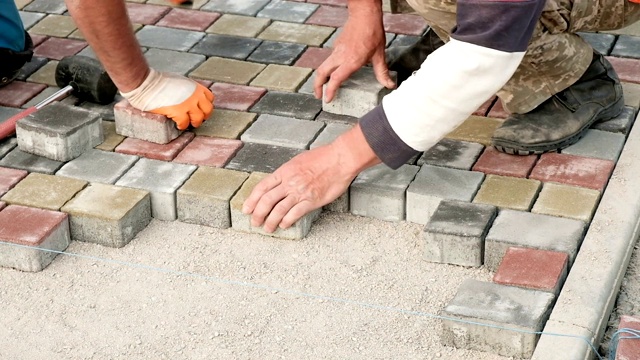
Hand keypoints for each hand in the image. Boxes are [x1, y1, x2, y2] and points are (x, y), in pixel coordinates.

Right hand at [121, 69, 213, 129]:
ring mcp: (188, 104)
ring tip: (188, 124)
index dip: (205, 105)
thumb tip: (187, 96)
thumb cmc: (158, 81)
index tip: (200, 109)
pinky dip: (182, 126)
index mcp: (195, 86)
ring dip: (194, 123)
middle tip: (196, 120)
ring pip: (198, 118)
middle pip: (208, 110)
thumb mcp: (179, 81)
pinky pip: (185, 123)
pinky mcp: (178, 112)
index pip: (210, 98)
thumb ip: (187, 89)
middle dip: (203, 116)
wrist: (146, 83)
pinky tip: (178, 125)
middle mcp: (194, 95)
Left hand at [242, 125, 380, 231]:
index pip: (262, 187)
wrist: (340, 159)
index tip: (246, 209)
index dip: (252, 200)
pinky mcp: (311, 200)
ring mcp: (300, 192)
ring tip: (268, 228)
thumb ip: (288, 173)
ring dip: (271, 221)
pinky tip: (284, 225)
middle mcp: (289, 182)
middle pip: (267, 201)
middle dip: (258, 214)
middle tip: (255, 223)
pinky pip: (295, 214)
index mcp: (284, 171)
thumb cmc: (322, 157)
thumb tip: (281, 181)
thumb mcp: (298, 161)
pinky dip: (287, 221)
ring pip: (278, 210)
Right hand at [314, 3, 394, 101]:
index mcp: (351, 60)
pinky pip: (330, 60)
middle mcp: (340, 56)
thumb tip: (389, 84)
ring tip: (324, 86)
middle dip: (317, 86)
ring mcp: (336, 50)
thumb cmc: (372, 32)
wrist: (364, 15)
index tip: (327, 99)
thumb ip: (382, 72)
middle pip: (321, 73)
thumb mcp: (379, 54)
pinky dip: (328, 68)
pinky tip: (335, 72)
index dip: (329, 90)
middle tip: (319, 95)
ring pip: (323, 66)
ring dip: (321, 78)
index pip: (335, 78)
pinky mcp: (336, 46)